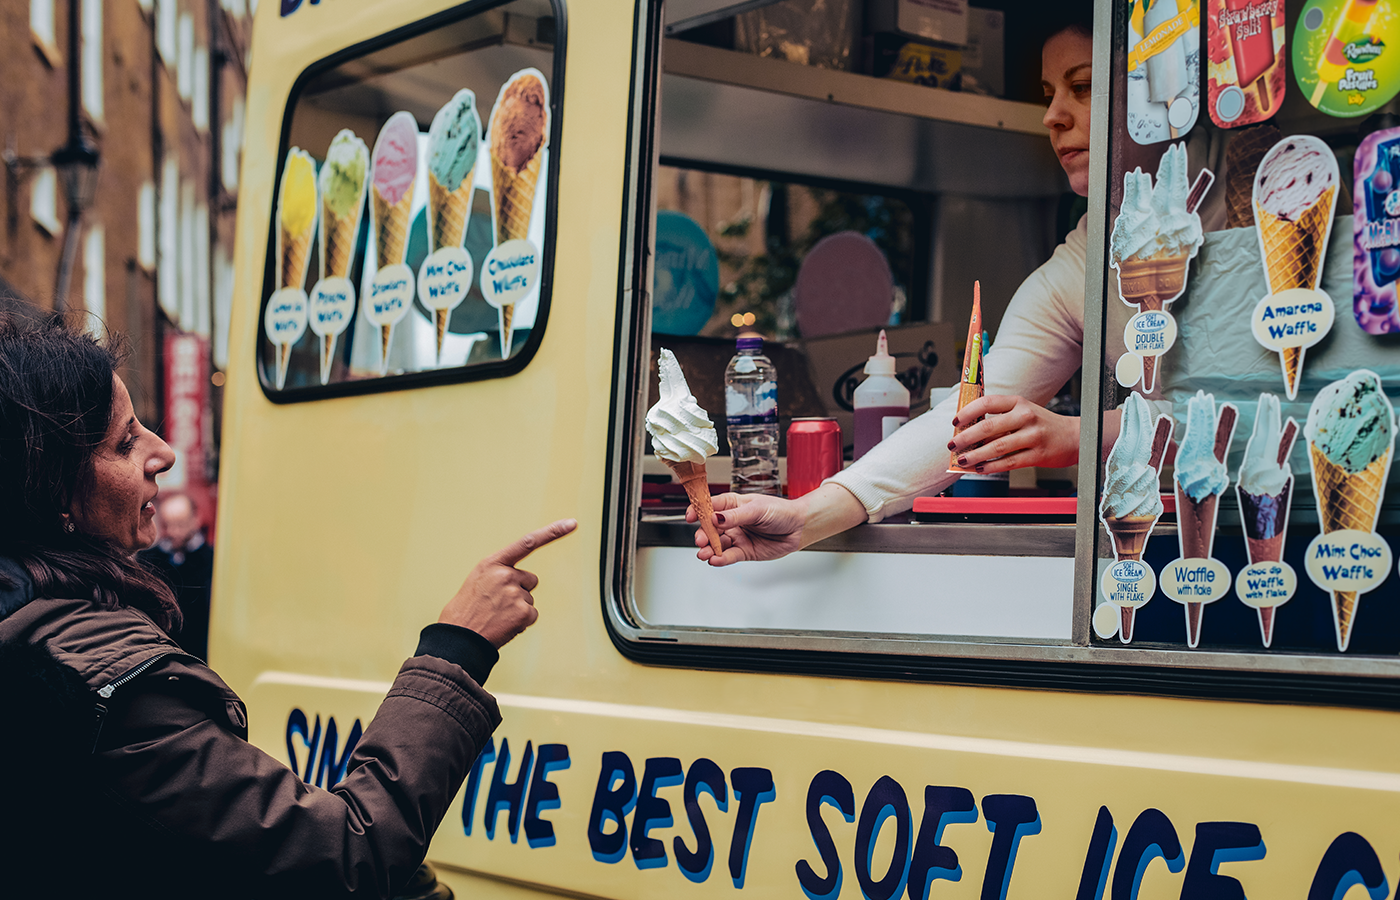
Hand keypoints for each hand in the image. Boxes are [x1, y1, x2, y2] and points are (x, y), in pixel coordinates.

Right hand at [438, 519, 577, 647]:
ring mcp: (515, 593)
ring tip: (496, 616)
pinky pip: (532, 614)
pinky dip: (521, 622)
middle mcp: (505, 575)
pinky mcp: (523, 612)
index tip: (571, 524)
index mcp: (492, 563)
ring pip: (529, 599)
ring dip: (518, 608)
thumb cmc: (466, 611)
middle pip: (530, 580)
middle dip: (519, 591)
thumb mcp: (477, 581)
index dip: (552, 532)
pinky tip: (504, 625)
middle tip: (497, 604)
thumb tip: (519, 579)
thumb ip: (498, 574)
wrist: (458, 638)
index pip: (527, 543)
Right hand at [689, 493, 804, 566]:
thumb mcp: (757, 509)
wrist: (799, 528)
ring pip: (717, 544)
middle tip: (700, 540)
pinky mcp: (744, 551)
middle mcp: (731, 521)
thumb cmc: (780, 512)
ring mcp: (737, 537)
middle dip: (702, 535)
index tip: (690, 516)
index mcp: (732, 505)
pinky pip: (729, 556)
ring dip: (709, 549)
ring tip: (704, 554)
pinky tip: (715, 560)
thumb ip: (736, 516)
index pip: (710, 506)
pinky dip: (720, 559)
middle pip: (710, 528)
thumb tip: (715, 517)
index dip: (698, 511)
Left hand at [948, 394, 1079, 472]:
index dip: (968, 412)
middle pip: (988, 427)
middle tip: (952, 445)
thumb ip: (999, 419)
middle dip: (965, 438)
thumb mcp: (1022, 413)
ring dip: (975, 455)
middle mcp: (1025, 417)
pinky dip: (991, 467)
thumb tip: (969, 431)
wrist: (1074, 437)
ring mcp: (1032, 436)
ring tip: (962, 460)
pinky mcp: (1037, 454)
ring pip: (997, 447)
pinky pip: (1009, 462)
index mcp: (1018, 403)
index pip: (988, 403)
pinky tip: (980, 469)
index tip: (955, 422)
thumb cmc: (1042, 424)